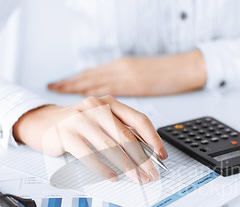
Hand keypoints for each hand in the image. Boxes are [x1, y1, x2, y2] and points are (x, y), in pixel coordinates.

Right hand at [12, 96, 167, 183]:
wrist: (42, 122)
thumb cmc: (77, 124)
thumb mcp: (101, 121)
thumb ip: (121, 131)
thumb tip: (146, 154)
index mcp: (110, 103)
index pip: (139, 120)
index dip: (153, 139)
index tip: (161, 156)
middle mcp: (97, 107)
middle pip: (126, 136)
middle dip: (142, 159)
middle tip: (151, 175)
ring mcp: (80, 119)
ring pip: (109, 146)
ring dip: (126, 166)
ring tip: (136, 179)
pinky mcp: (66, 134)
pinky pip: (89, 154)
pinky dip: (102, 168)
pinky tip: (111, 176)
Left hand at [47, 50, 206, 96]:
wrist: (186, 67)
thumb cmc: (167, 75)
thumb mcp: (143, 80)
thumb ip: (128, 88)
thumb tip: (114, 107)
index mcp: (122, 68)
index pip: (94, 75)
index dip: (77, 79)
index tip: (62, 83)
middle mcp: (121, 69)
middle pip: (90, 76)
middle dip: (71, 82)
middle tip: (53, 86)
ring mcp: (127, 74)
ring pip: (96, 79)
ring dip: (77, 85)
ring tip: (59, 88)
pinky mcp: (134, 82)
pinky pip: (110, 88)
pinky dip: (95, 92)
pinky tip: (83, 96)